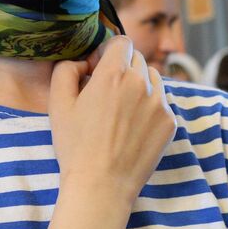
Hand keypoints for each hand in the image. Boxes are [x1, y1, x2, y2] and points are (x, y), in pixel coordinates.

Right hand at [49, 36, 175, 206]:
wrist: (102, 186)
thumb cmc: (76, 147)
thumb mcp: (58, 104)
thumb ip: (67, 69)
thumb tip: (84, 62)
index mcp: (113, 75)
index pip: (121, 42)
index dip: (108, 52)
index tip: (98, 70)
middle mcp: (141, 84)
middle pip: (137, 59)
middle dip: (123, 68)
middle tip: (106, 93)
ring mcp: (159, 104)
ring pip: (153, 78)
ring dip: (139, 84)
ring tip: (121, 110)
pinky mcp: (169, 122)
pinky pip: (161, 102)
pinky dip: (149, 107)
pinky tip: (132, 127)